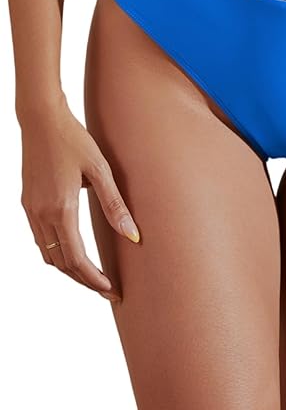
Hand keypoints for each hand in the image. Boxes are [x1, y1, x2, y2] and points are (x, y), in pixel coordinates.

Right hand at [20, 95, 139, 299]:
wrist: (41, 119)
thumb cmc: (73, 139)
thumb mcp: (100, 169)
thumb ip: (115, 205)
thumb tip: (134, 235)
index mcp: (61, 209)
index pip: (77, 260)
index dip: (95, 280)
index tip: (113, 290)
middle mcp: (42, 215)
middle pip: (62, 264)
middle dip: (85, 281)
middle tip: (107, 289)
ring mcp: (31, 211)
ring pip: (49, 255)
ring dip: (69, 270)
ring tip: (92, 274)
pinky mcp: (27, 203)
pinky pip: (40, 240)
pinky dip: (56, 254)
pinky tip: (71, 250)